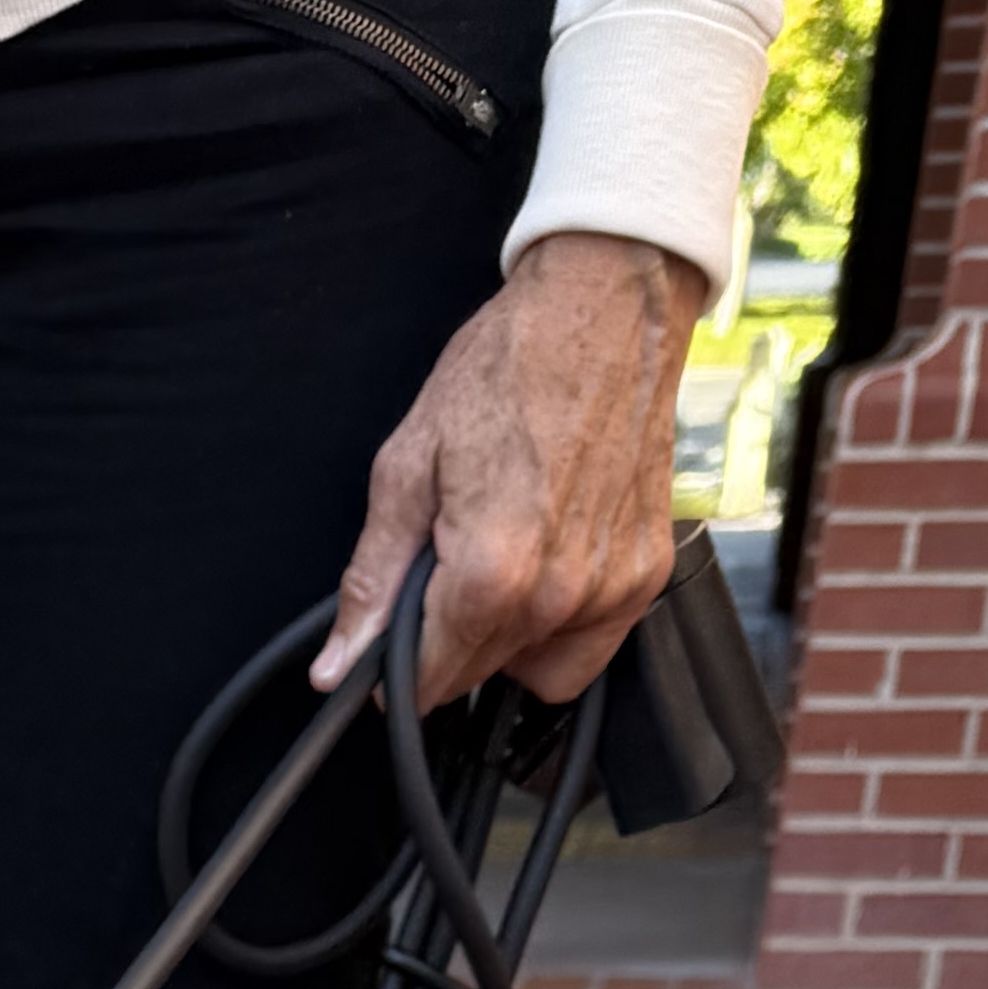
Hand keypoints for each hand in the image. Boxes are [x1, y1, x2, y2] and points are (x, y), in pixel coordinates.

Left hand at [321, 229, 703, 711]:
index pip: (426, 683)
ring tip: (505, 554)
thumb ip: (372, 581)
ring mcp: (611, 589)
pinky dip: (563, 620)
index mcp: (489, 573)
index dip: (395, 670)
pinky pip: (591, 642)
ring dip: (507, 634)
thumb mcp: (407, 468)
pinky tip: (551, 556)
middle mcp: (557, 595)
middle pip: (478, 676)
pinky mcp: (648, 573)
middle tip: (452, 557)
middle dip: (449, 638)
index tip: (392, 636)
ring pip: (535, 667)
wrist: (604, 305)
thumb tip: (338, 666)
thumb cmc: (508, 368)